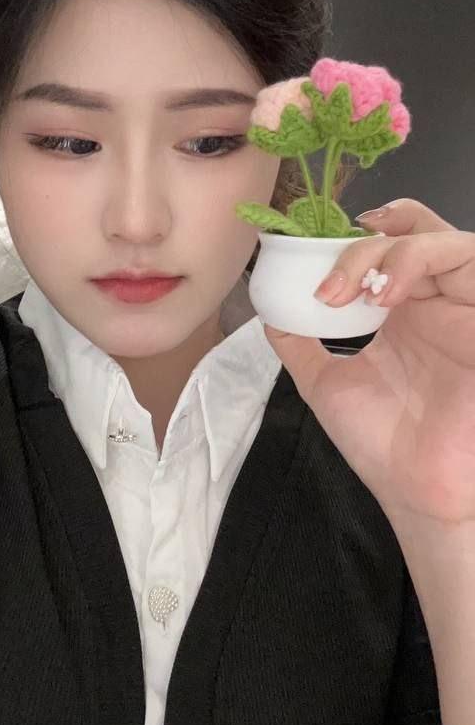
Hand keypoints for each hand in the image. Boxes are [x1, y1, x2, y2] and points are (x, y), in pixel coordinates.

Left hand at [263, 199, 474, 525]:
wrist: (419, 494)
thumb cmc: (385, 443)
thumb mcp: (325, 381)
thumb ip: (299, 342)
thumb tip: (269, 309)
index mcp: (401, 309)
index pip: (387, 242)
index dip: (354, 234)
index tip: (309, 254)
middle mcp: (433, 301)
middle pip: (413, 230)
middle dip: (366, 241)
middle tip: (329, 285)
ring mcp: (461, 308)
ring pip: (441, 239)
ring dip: (391, 251)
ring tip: (356, 293)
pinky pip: (470, 264)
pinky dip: (421, 262)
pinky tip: (386, 295)